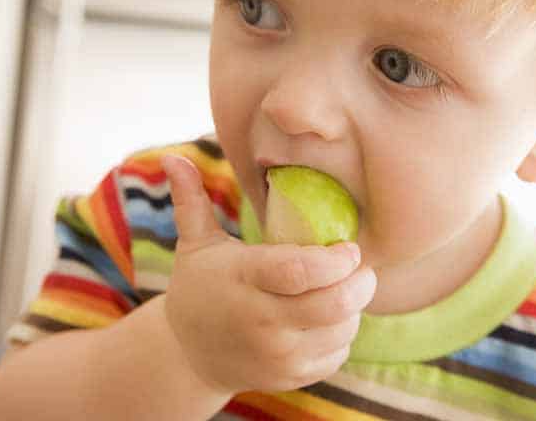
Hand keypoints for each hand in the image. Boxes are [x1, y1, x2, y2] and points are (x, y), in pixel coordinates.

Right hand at [159, 154, 376, 394]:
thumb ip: (192, 200)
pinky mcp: (288, 376)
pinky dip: (342, 335)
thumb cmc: (201, 286)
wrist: (189, 354)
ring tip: (344, 289)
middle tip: (360, 268)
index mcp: (242, 279)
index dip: (334, 260)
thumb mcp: (194, 244)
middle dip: (360, 284)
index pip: (298, 271)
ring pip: (341, 330)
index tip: (349, 249)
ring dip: (354, 308)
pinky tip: (330, 318)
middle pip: (332, 305)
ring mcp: (275, 355)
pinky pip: (336, 355)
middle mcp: (259, 321)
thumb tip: (174, 158)